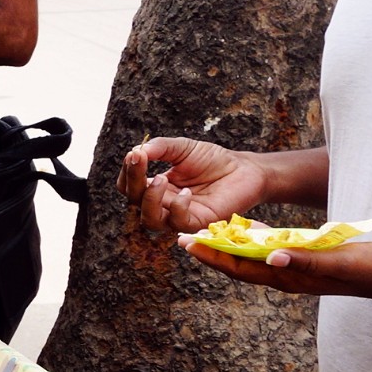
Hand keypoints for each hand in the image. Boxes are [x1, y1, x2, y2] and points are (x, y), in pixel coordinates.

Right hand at [117, 136, 273, 233]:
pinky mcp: (197, 223)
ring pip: (150, 220)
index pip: (128, 186)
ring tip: (162, 179)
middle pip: (133, 202)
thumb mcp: (182, 148)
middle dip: (133, 181)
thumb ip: (160, 148)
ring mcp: (178, 215)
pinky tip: (188, 191)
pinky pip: (178, 223)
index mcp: (156, 186)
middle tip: (141, 160)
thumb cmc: (213, 160)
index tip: (135, 154)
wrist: (243, 169)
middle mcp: (163, 204)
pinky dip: (178, 207)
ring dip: (150, 199)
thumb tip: (136, 151)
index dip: (127, 172)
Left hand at [180, 235, 371, 299]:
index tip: (188, 244)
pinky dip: (255, 242)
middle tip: (183, 237)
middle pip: (240, 265)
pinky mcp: (305, 262)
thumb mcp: (337, 260)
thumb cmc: (369, 268)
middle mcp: (287, 276)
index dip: (214, 256)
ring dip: (230, 247)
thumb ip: (305, 258)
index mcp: (290, 277)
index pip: (242, 268)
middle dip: (211, 252)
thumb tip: (271, 256)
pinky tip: (247, 230)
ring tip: (205, 232)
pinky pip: (272, 252)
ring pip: (253, 259)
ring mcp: (295, 270)